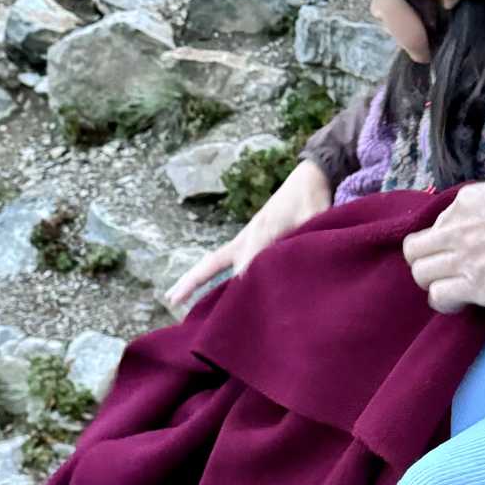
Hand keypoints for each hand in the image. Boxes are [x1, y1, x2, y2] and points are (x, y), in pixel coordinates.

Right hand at [165, 159, 331, 312]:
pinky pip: (224, 260)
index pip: (246, 266)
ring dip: (194, 278)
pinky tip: (207, 290)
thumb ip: (301, 237)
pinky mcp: (250, 240)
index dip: (244, 285)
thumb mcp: (312, 218)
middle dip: (193, 281)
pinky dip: (209, 273)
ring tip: (173, 297)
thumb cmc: (313, 201)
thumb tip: (289, 260)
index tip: (236, 305)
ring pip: (214, 261)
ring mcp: (245, 238)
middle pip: (213, 262)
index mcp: (261, 232)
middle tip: (171, 300)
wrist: (309, 179)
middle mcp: (246, 237)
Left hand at [403, 176, 484, 312]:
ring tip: (451, 287)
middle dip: (424, 261)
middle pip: (413, 252)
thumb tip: (467, 216)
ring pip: (420, 275)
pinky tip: (458, 302)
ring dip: (433, 282)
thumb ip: (478, 203)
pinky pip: (439, 296)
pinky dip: (444, 301)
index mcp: (462, 205)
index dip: (435, 241)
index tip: (449, 249)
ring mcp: (462, 259)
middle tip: (443, 270)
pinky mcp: (474, 285)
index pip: (430, 226)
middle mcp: (455, 231)